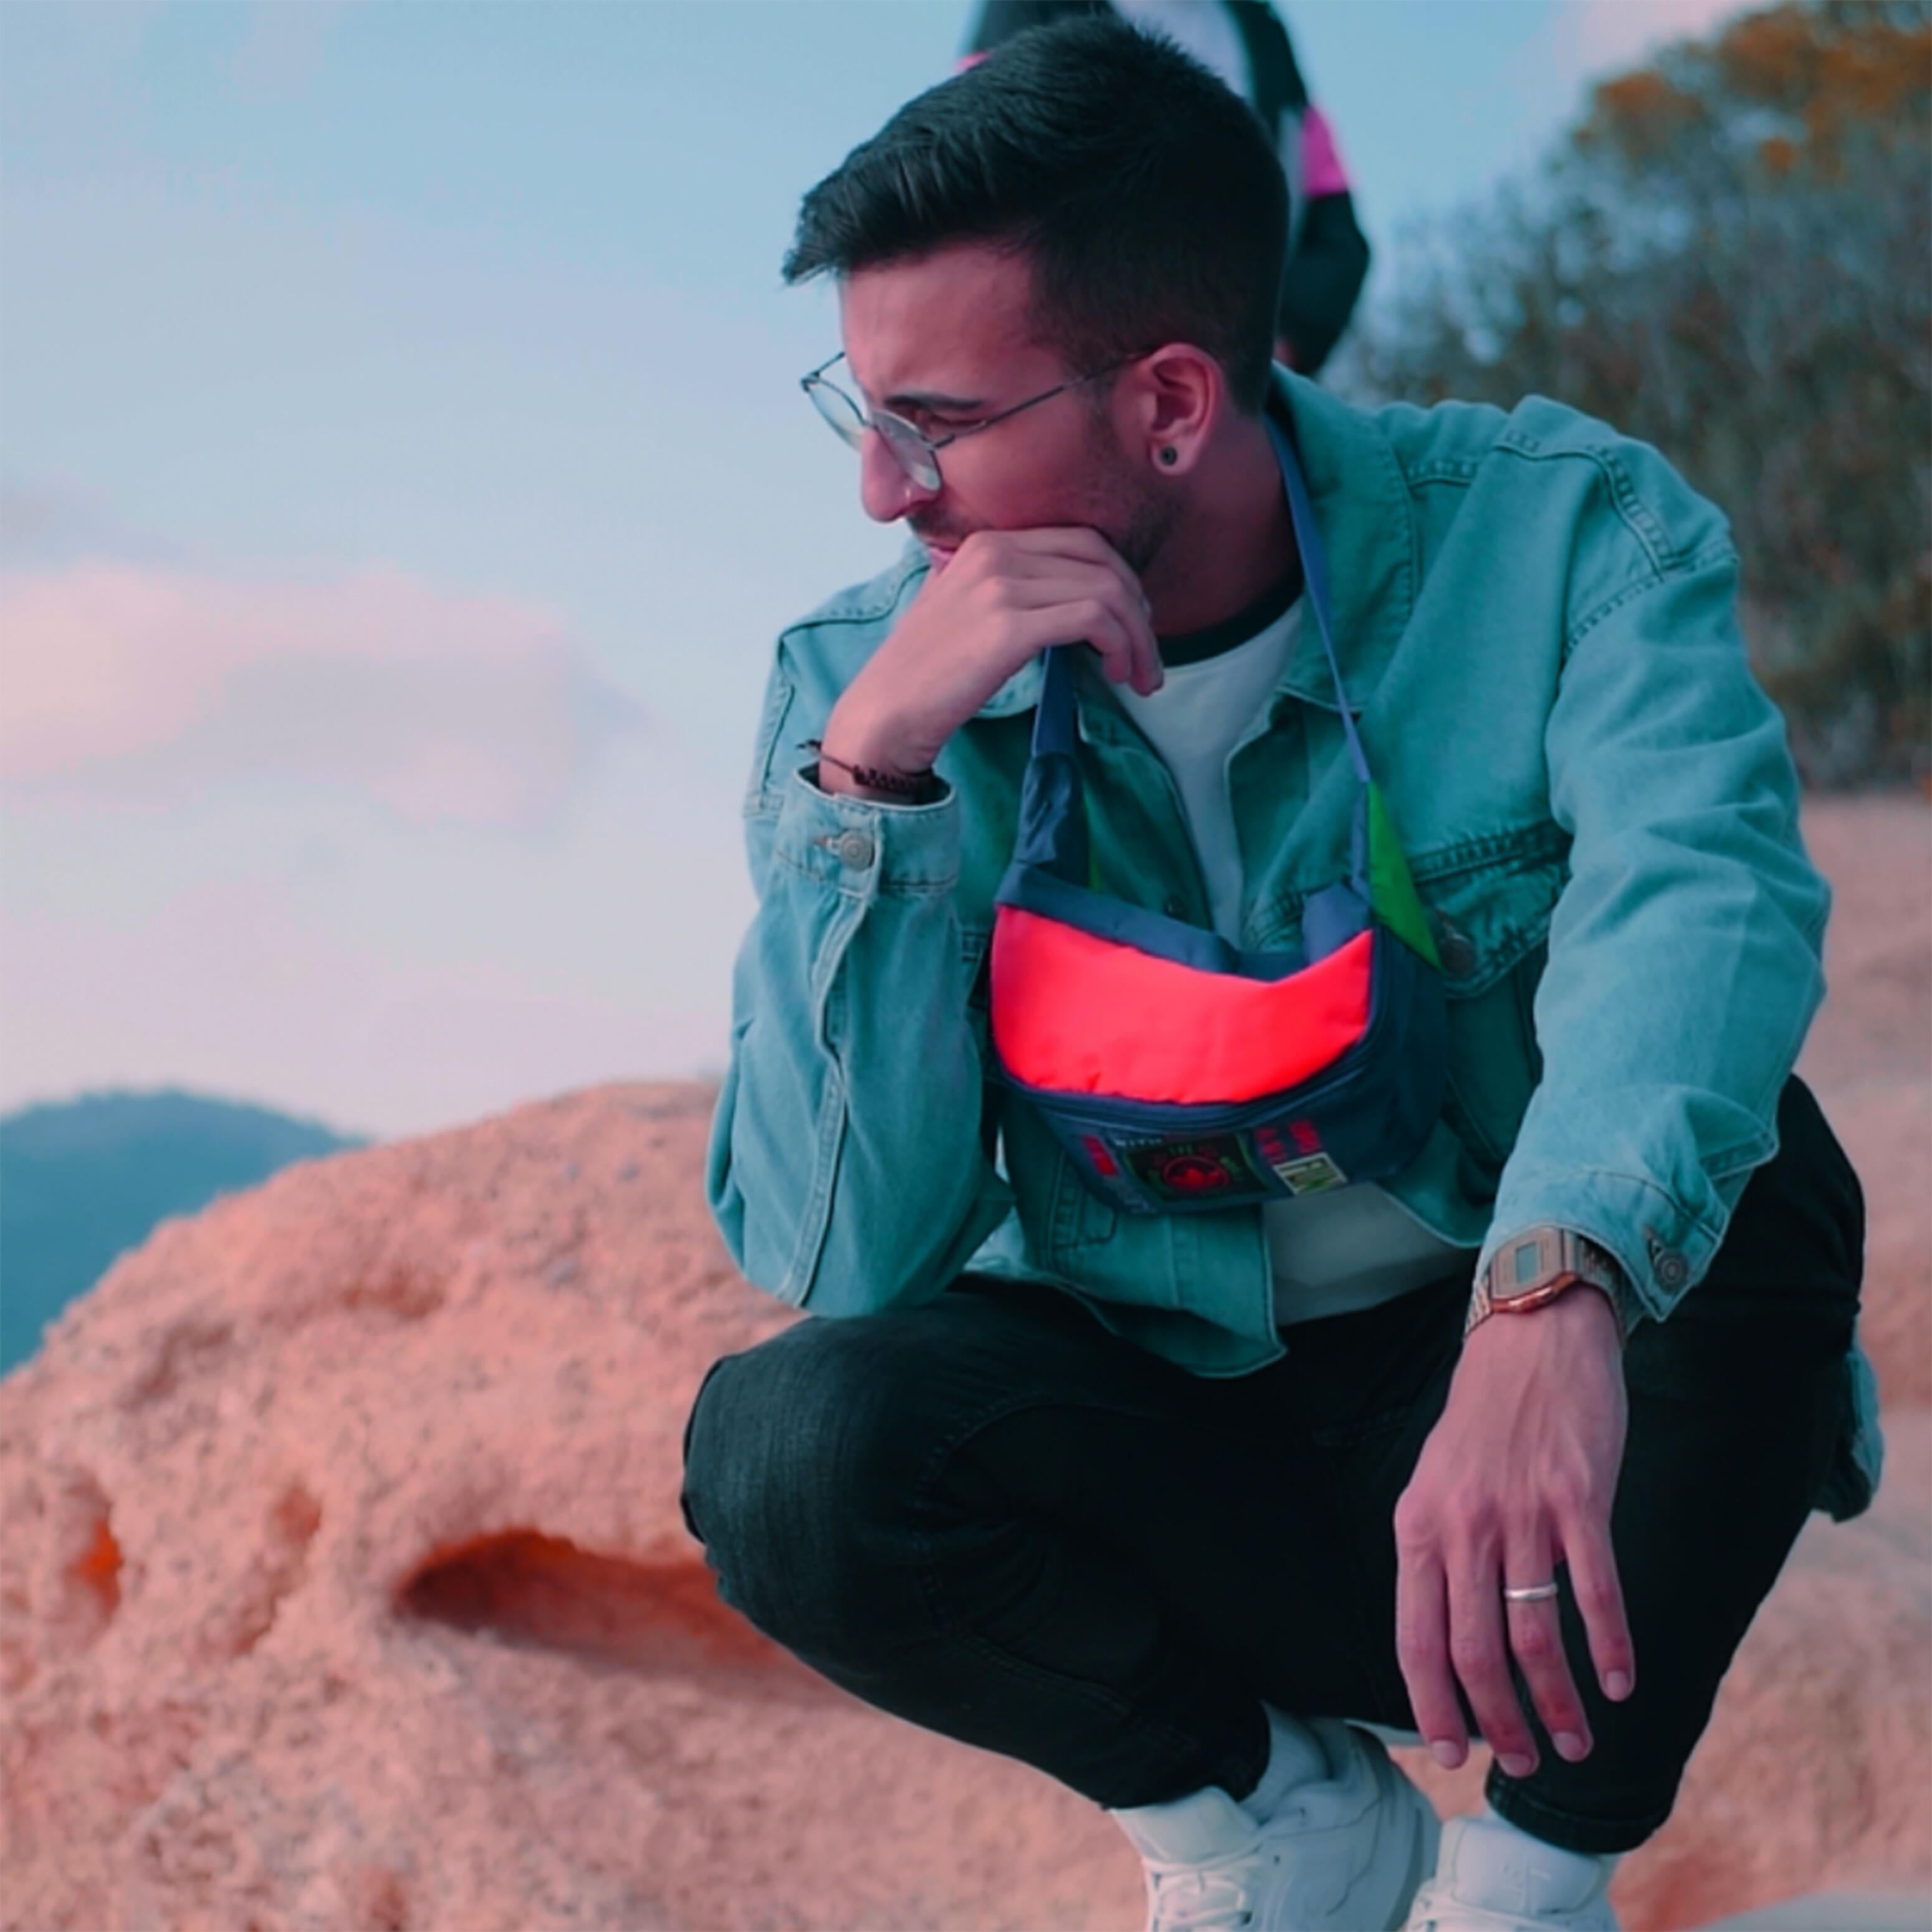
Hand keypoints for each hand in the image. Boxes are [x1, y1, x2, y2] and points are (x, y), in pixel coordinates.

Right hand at [817, 527, 1161, 791]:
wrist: (887, 711)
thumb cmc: (928, 674)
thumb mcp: (965, 609)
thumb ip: (1010, 590)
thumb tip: (1074, 602)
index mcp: (988, 542)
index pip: (1082, 541)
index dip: (1121, 579)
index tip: (1132, 622)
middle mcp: (996, 552)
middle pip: (1103, 561)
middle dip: (1139, 608)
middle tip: (1147, 655)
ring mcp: (1001, 585)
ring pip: (1106, 591)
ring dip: (1137, 637)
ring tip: (1140, 676)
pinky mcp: (1009, 625)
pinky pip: (1092, 619)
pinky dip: (1118, 645)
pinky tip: (1116, 672)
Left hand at [1392, 1287, 1633, 1778]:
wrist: (1533, 1338)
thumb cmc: (1485, 1419)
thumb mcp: (1436, 1483)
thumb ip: (1438, 1554)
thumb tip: (1447, 1640)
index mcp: (1418, 1525)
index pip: (1416, 1637)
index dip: (1433, 1704)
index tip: (1453, 1754)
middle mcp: (1464, 1525)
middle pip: (1476, 1651)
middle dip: (1502, 1721)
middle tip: (1528, 1761)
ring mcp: (1523, 1513)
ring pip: (1534, 1634)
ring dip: (1558, 1701)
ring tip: (1577, 1740)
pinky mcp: (1579, 1498)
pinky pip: (1595, 1592)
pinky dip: (1610, 1647)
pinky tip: (1621, 1682)